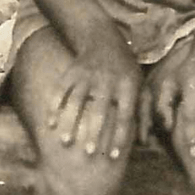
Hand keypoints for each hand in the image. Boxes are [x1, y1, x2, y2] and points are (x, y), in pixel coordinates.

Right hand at [48, 30, 142, 160]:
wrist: (104, 38)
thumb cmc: (125, 71)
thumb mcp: (140, 86)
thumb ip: (143, 114)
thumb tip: (144, 142)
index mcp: (128, 85)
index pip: (124, 115)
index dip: (119, 136)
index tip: (113, 156)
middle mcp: (108, 79)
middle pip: (100, 110)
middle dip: (94, 132)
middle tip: (89, 153)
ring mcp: (87, 74)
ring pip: (77, 101)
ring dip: (70, 122)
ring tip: (66, 142)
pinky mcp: (72, 71)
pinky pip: (60, 90)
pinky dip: (54, 107)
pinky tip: (50, 124)